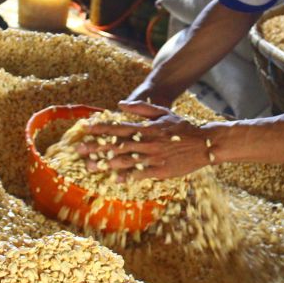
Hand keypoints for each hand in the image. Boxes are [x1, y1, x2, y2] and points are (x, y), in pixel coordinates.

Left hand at [76, 102, 221, 180]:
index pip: (118, 127)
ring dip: (105, 163)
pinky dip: (126, 176)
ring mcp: (153, 157)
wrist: (204, 143)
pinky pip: (140, 174)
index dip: (100, 128)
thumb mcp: (162, 112)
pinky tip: (114, 178)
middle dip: (96, 147)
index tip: (85, 128)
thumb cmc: (183, 126)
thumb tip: (120, 104)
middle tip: (79, 150)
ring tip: (90, 165)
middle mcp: (146, 142)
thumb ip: (140, 108)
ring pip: (125, 160)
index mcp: (146, 127)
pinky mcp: (160, 170)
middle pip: (116, 145)